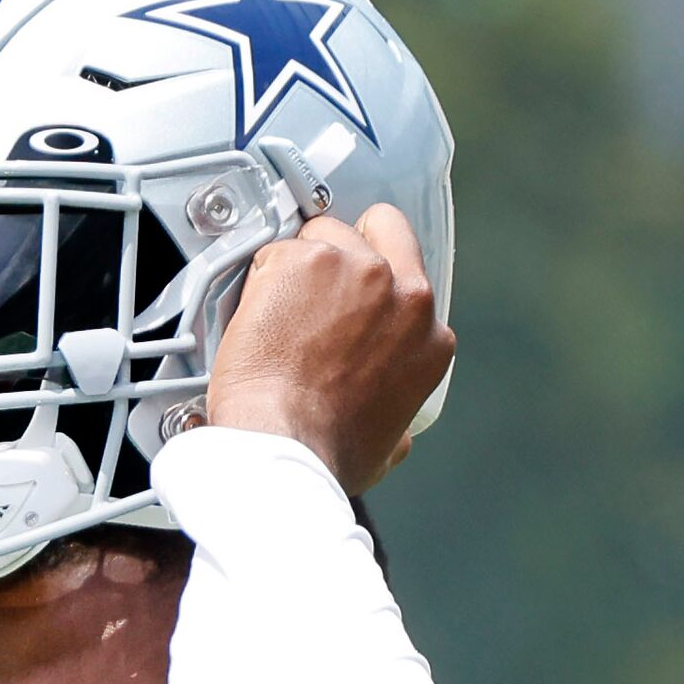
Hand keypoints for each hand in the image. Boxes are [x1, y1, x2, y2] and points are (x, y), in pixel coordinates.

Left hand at [206, 206, 454, 496]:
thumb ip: (397, 413)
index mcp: (428, 336)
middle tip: (314, 286)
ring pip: (322, 234)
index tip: (352, 299)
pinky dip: (260, 278)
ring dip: (298, 266)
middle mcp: (399, 292)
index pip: (411, 273)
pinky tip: (256, 317)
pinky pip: (275, 251)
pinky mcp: (300, 261)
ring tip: (278, 315)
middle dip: (348, 247)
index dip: (375, 284)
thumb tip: (393, 423)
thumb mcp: (388, 445)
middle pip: (377, 229)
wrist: (281, 444)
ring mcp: (351, 269)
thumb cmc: (326, 453)